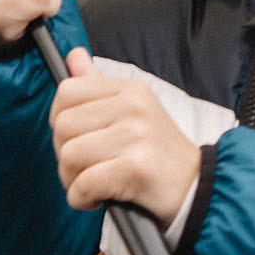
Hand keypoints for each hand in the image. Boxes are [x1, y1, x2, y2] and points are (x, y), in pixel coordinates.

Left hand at [49, 50, 200, 225]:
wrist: (195, 186)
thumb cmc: (157, 152)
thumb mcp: (133, 110)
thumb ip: (98, 84)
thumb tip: (74, 55)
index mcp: (130, 89)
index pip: (67, 90)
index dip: (59, 120)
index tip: (76, 138)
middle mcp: (134, 107)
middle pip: (63, 126)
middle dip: (65, 156)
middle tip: (86, 168)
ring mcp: (136, 136)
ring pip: (70, 156)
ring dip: (73, 180)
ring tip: (93, 185)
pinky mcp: (136, 168)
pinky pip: (84, 184)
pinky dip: (83, 199)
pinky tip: (98, 199)